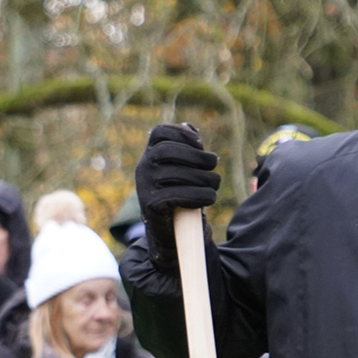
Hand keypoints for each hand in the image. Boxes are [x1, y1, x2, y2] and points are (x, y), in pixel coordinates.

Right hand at [135, 122, 221, 266]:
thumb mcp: (183, 169)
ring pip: (177, 174)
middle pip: (169, 151)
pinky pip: (177, 195)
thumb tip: (189, 128)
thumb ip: (187, 148)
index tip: (199, 143)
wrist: (170, 230)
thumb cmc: (180, 194)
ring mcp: (144, 187)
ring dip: (203, 178)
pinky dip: (198, 196)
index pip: (160, 132)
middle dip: (197, 156)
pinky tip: (208, 198)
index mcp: (150, 154)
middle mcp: (143, 168)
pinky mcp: (151, 205)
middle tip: (213, 164)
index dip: (181, 133)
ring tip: (214, 184)